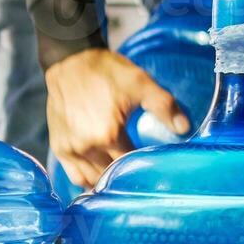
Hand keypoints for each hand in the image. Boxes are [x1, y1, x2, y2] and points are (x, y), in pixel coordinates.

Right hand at [45, 48, 190, 187]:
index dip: (144, 168)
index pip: (131, 165)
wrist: (70, 61)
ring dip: (107, 181)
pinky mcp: (59, 147)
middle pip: (111, 176)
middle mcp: (87, 147)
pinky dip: (88, 180)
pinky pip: (75, 175)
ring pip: (92, 180)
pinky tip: (100, 177)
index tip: (154, 167)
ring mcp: (70, 149)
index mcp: (108, 135)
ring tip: (122, 178)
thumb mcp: (140, 83)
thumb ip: (164, 106)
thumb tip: (184, 128)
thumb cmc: (106, 72)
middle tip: (140, 174)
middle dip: (126, 177)